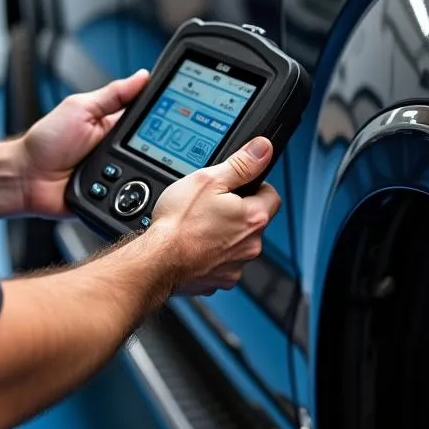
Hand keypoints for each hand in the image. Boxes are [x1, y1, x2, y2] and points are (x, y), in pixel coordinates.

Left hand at [19, 70, 149, 217]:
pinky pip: (132, 197)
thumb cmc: (45, 142)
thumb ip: (112, 94)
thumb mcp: (80, 108)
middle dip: (157, 146)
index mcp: (113, 124)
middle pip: (152, 146)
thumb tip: (142, 76)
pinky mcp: (112, 197)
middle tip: (154, 143)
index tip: (182, 110)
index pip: (147, 116)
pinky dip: (134, 193)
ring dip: (142, 169)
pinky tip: (130, 187)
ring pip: (146, 172)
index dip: (163, 114)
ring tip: (128, 165)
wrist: (25, 179)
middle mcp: (118, 148)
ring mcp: (116, 173)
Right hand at [149, 137, 280, 296]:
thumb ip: (241, 164)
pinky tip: (195, 243)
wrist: (157, 260)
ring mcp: (236, 265)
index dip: (254, 186)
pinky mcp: (220, 279)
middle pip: (254, 219)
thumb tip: (263, 149)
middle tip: (212, 203)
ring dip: (225, 232)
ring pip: (238, 241)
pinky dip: (212, 252)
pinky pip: (223, 260)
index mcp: (253, 217)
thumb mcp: (208, 180)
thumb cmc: (179, 222)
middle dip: (237, 210)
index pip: (271, 195)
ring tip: (200, 224)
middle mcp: (251, 245)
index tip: (236, 186)